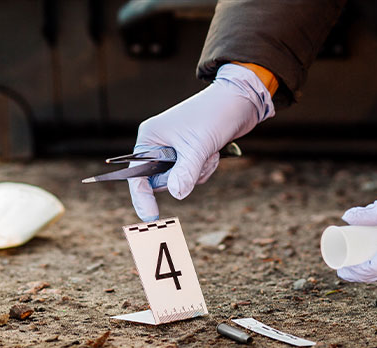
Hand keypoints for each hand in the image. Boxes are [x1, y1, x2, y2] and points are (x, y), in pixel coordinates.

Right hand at [129, 64, 273, 220]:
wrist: (238, 102)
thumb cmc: (213, 115)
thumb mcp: (198, 146)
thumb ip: (186, 172)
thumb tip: (177, 195)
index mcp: (150, 138)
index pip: (137, 175)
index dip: (142, 197)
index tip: (150, 217)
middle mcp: (158, 144)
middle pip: (161, 181)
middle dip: (183, 177)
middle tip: (199, 160)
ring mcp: (174, 150)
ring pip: (180, 181)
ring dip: (198, 173)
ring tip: (209, 153)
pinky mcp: (189, 154)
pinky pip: (192, 176)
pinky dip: (204, 170)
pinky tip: (213, 153)